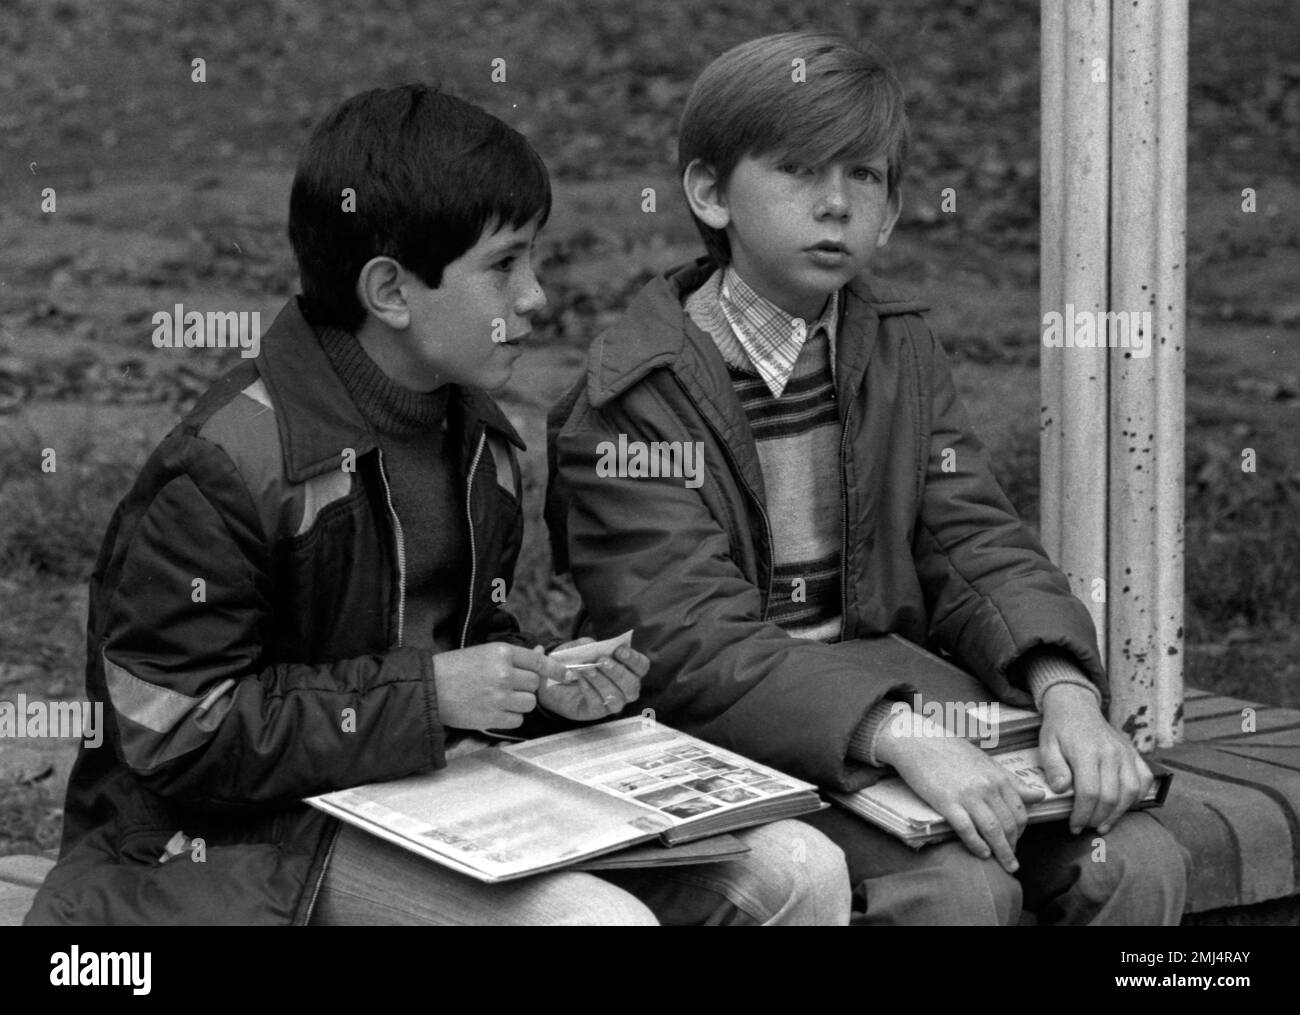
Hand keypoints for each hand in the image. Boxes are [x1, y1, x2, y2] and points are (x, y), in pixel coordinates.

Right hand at [432, 642, 564, 729]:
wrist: (428, 688)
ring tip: (499, 699)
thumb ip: (513, 657)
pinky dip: (510, 717)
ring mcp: (499, 696)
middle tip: (509, 687)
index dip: (555, 669)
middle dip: (526, 687)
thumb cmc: (454, 668)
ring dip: (520, 703)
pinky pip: (517, 720)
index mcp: (501, 653)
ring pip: (529, 703)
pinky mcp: (492, 717)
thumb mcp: (484, 654)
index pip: (538, 661)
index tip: (566, 674)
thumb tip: (541, 654)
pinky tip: (493, 711)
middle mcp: (504, 673)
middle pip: (535, 684)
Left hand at [539, 644, 648, 720]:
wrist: (557, 679)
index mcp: (628, 669)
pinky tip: (580, 680)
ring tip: (587, 669)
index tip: (619, 650)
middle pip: (632, 685)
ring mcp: (612, 702)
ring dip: (601, 681)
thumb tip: (593, 646)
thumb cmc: (576, 660)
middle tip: (601, 660)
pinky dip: (589, 690)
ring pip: (616, 697)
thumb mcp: (581, 648)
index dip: (633, 659)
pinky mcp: (596, 712)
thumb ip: (589, 645)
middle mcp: (625, 688)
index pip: (641, 666)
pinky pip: (598, 705)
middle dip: (617, 672)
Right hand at [876, 725, 1044, 873]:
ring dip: (1002, 852)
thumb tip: (1040, 796)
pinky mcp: (947, 803)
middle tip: (1011, 858)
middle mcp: (987, 787)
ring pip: (993, 831)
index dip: (1022, 830)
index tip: (1016, 840)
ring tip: (1005, 865)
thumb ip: (1012, 782)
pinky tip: (982, 854)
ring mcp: (968, 795)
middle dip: (1013, 845)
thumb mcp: (985, 762)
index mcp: (998, 777)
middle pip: (1009, 825)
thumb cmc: (950, 749)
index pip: (1020, 811)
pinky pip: (968, 830)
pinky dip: (977, 845)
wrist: (917, 740)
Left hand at [1038, 683, 1153, 834]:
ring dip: (1118, 813)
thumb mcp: (1047, 745)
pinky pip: (1145, 779)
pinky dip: (1137, 797)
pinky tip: (1123, 807)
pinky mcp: (1134, 754)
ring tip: (1103, 824)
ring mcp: (1126, 753)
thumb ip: (1053, 767)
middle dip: (1098, 818)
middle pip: (1111, 796)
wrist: (1076, 706)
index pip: (1089, 792)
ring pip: (1131, 792)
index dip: (1082, 814)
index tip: (1074, 825)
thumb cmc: (1059, 729)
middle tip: (1086, 827)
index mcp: (1087, 752)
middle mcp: (1111, 753)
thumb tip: (1060, 789)